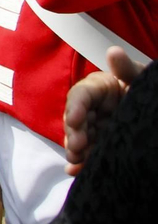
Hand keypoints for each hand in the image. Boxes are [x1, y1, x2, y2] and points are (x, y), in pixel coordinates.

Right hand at [64, 46, 141, 173]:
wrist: (156, 112)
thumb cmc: (150, 92)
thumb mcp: (142, 79)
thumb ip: (127, 69)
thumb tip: (113, 52)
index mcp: (100, 89)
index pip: (81, 95)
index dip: (75, 106)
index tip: (74, 119)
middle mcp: (95, 108)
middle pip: (77, 119)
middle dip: (73, 132)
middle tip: (77, 146)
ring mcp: (99, 127)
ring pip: (80, 137)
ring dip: (75, 149)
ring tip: (75, 161)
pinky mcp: (106, 144)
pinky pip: (91, 152)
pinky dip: (83, 162)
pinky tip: (76, 171)